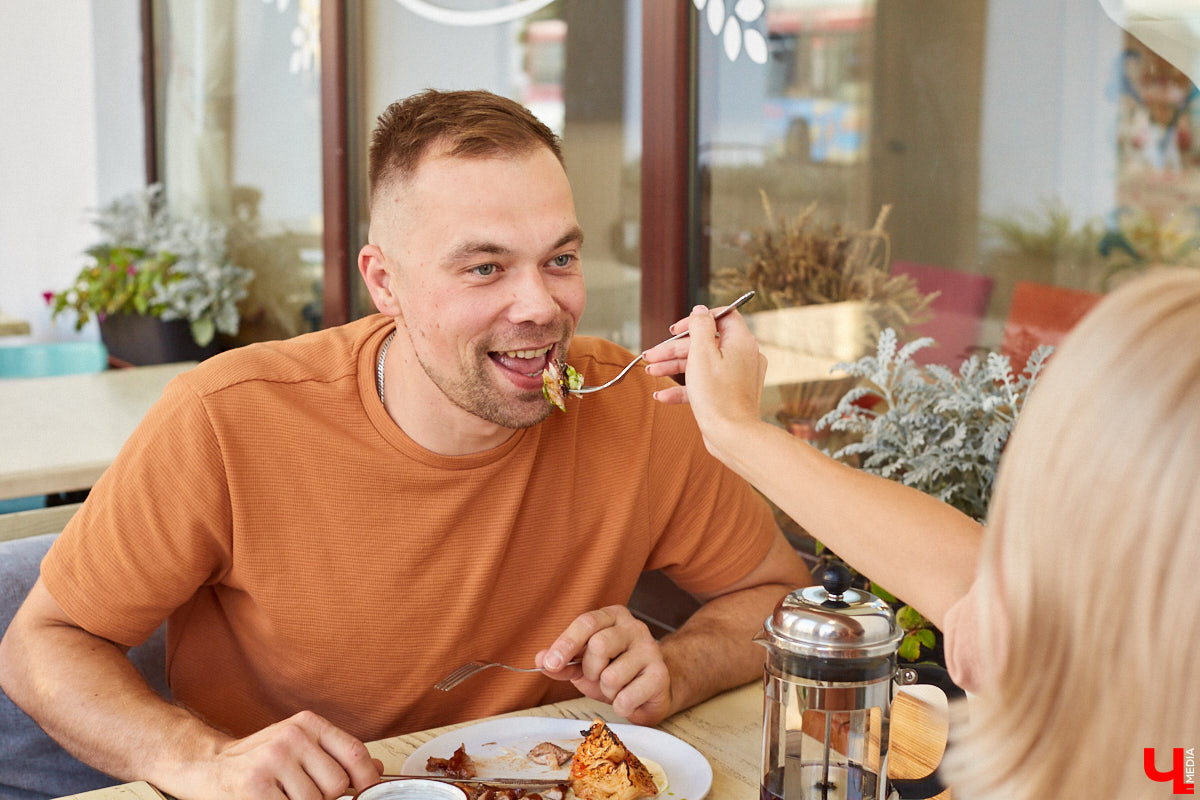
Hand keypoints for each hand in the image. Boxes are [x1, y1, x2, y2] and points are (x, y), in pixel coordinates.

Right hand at [200, 710, 380, 799]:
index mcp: (307, 724)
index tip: (365, 793)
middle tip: (299, 792)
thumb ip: (335, 756)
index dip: (367, 779)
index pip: (354, 752)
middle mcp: (292, 736)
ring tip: (281, 795)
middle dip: (325, 798)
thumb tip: (378, 768)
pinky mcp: (255, 786)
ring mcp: (273, 760)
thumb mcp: (300, 748)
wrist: (206, 766)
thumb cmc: (258, 760)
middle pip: (337, 783)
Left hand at [535, 605, 670, 724]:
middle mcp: (634, 628)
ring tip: (617, 688)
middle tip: (597, 676)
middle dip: (590, 670)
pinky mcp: (660, 675)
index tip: (550, 663)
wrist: (652, 690)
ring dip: (606, 691)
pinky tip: (629, 699)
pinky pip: (626, 698)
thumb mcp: (585, 666)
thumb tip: (540, 660)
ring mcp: (651, 650)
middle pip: (599, 645)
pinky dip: (620, 706)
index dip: (566, 644)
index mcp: (613, 617)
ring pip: (611, 676)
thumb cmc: (616, 672)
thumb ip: (563, 662)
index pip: (586, 622)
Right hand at [644, 306, 766, 458]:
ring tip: (650, 373)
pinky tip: (663, 395)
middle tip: (651, 356)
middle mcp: (743, 356)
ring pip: (702, 363)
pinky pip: (706, 383)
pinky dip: (685, 387)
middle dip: (674, 349)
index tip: (675, 330)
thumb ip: (700, 327)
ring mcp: (737, 376)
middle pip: (705, 343)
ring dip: (674, 367)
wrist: (732, 436)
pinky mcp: (729, 394)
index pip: (721, 316)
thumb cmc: (717, 395)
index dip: (696, 320)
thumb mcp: (701, 354)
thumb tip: (700, 310)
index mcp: (741, 341)